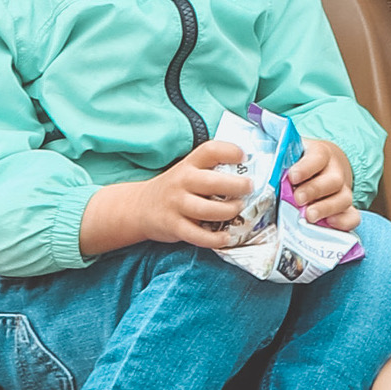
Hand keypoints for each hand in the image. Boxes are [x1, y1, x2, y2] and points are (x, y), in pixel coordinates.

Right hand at [77, 142, 253, 257]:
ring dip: (228, 211)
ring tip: (238, 210)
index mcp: (189, 163)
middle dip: (236, 186)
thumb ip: (212, 169)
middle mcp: (183, 181)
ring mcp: (177, 204)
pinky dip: (214, 238)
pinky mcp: (173, 226)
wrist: (141, 207)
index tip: (244, 157)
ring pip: (207, 210)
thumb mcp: (189, 170)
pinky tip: (226, 237)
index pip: (210, 150)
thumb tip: (248, 173)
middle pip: (212, 182)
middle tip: (249, 188)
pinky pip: (197, 235)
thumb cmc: (176, 188)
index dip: (230, 151)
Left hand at [286, 135, 360, 231]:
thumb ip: (278, 153)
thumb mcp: (290, 153)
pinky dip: (344, 222)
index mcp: (320, 154)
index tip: (292, 176)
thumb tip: (260, 138)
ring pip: (344, 198)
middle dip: (314, 190)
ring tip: (309, 216)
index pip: (318, 157)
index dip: (306, 167)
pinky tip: (329, 225)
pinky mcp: (345, 209)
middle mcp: (335, 172)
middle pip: (333, 180)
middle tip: (298, 198)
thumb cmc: (299, 164)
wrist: (322, 169)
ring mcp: (342, 191)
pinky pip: (353, 217)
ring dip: (327, 208)